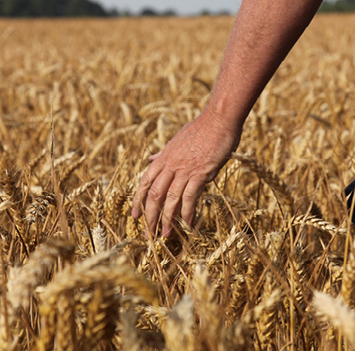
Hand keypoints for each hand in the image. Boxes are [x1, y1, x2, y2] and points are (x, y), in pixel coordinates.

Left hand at [132, 111, 240, 237]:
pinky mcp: (201, 172)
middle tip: (149, 233)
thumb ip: (164, 153)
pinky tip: (188, 224)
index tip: (134, 216)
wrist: (219, 119)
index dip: (138, 200)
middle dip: (150, 216)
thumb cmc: (201, 129)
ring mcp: (185, 169)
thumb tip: (151, 159)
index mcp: (164, 157)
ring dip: (167, 219)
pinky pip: (190, 197)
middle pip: (154, 194)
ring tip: (166, 234)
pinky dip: (187, 212)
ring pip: (170, 198)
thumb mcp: (177, 140)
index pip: (145, 182)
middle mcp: (171, 165)